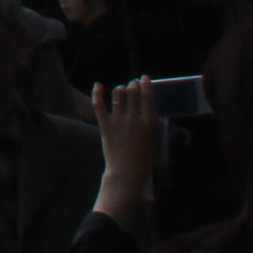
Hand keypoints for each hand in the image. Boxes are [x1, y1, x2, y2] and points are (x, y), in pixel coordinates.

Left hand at [88, 84, 159, 217]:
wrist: (127, 174)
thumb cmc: (144, 161)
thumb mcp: (154, 140)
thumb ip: (151, 123)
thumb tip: (147, 108)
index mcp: (150, 122)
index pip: (148, 95)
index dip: (146, 83)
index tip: (144, 78)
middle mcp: (135, 118)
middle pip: (133, 91)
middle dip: (133, 85)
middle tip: (133, 85)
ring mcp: (119, 120)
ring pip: (118, 94)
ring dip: (120, 89)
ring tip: (121, 91)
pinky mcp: (105, 125)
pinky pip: (99, 104)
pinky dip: (97, 92)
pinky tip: (98, 86)